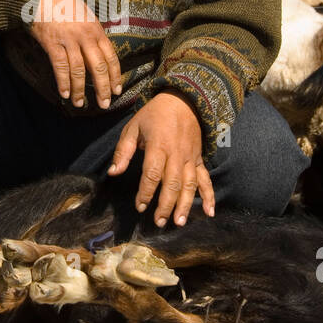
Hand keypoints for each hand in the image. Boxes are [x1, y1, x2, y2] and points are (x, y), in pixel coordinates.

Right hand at [26, 0, 121, 108]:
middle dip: (103, 88)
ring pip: (79, 70)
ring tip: (80, 104)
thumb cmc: (64, 5)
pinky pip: (60, 66)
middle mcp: (86, 36)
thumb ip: (93, 35)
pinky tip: (65, 94)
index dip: (115, 76)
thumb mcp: (85, 16)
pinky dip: (63, 82)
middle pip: (99, 67)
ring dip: (80, 90)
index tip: (117, 90)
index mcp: (96, 30)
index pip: (111, 57)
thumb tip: (99, 55)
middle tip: (104, 104)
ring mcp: (69, 39)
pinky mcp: (52, 42)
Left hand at [108, 90, 214, 226]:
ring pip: (190, 184)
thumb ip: (123, 151)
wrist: (183, 100)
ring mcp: (190, 157)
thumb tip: (113, 173)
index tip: (140, 206)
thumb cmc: (154, 115)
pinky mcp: (199, 159)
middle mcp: (176, 153)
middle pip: (172, 183)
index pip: (152, 173)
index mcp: (158, 145)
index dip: (146, 192)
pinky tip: (209, 212)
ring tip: (178, 222)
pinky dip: (209, 195)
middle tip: (159, 222)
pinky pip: (205, 179)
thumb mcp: (133, 127)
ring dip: (185, 205)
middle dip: (166, 205)